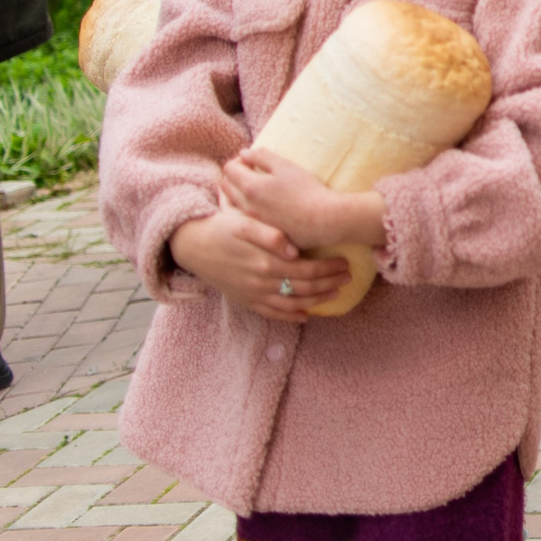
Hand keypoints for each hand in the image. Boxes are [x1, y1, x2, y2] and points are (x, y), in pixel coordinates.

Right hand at [168, 205, 352, 320]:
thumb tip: (294, 250)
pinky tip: (305, 316)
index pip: (306, 269)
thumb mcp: (243, 223)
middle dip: (329, 283)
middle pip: (303, 288)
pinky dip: (290, 317)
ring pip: (291, 304)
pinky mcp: (245, 301)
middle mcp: (260, 282)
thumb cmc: (221, 228)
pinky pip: (271, 314)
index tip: (345, 262)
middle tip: (348, 276)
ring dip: (316, 301)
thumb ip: (269, 234)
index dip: (328, 268)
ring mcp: (252, 294)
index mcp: (264, 262)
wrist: (192, 245)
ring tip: (335, 294)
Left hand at [221, 147, 383, 251]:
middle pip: (226, 186)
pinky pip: (244, 217)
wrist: (324, 221)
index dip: (239, 160)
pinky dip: (246, 207)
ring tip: (256, 187)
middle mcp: (245, 206)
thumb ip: (262, 156)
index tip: (253, 160)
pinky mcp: (261, 232)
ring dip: (238, 192)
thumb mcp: (286, 167)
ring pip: (233, 204)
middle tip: (252, 171)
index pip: (229, 169)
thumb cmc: (307, 191)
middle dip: (235, 176)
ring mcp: (252, 221)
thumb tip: (244, 153)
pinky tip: (264, 205)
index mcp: (250, 187)